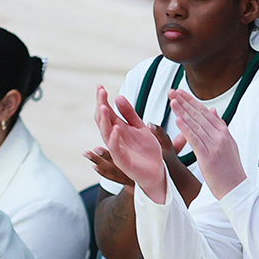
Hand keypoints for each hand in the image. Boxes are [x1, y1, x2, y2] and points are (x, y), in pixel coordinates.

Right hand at [94, 86, 168, 203]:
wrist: (158, 171)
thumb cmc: (148, 151)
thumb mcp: (141, 128)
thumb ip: (130, 114)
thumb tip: (118, 97)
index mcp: (119, 129)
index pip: (107, 112)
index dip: (102, 100)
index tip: (100, 87)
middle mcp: (115, 138)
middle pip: (103, 120)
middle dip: (101, 105)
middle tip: (101, 92)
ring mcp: (117, 148)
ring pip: (105, 133)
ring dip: (104, 120)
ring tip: (104, 106)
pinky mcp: (121, 160)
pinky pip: (115, 148)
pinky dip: (115, 138)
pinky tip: (117, 127)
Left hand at [168, 88, 244, 197]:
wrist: (237, 189)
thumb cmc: (231, 170)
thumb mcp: (229, 144)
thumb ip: (220, 127)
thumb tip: (213, 111)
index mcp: (224, 133)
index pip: (206, 112)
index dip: (192, 101)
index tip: (181, 93)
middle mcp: (220, 137)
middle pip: (199, 115)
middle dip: (185, 102)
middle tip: (172, 92)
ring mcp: (214, 146)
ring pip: (196, 125)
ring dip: (183, 112)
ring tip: (172, 101)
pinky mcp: (208, 157)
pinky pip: (195, 140)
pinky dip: (186, 129)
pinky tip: (178, 120)